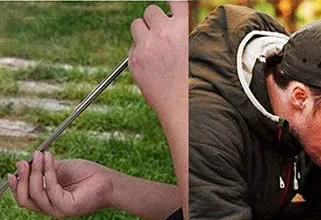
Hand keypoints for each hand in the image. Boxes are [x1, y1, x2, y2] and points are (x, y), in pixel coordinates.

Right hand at [7, 153, 113, 218]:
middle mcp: (51, 209)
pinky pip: (51, 190)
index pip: (23, 199)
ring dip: (35, 171)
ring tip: (42, 154)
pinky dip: (48, 172)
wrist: (107, 180)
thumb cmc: (84, 174)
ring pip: (36, 194)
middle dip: (22, 179)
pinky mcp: (68, 208)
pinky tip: (51, 158)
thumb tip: (21, 164)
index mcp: (46, 201)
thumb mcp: (57, 168)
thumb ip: (40, 170)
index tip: (15, 168)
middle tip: (25, 160)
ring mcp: (59, 211)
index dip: (15, 185)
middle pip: (24, 200)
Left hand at [129, 2, 187, 124]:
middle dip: (152, 21)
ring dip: (141, 34)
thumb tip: (161, 20)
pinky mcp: (135, 60)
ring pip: (136, 25)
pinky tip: (149, 69)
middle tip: (158, 37)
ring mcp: (147, 46)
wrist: (180, 107)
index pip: (175, 0)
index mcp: (181, 30)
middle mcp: (163, 33)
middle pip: (150, 11)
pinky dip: (137, 55)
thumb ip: (176, 33)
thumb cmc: (186, 82)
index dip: (170, 1)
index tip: (168, 4)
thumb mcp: (188, 52)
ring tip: (151, 51)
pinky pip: (132, 48)